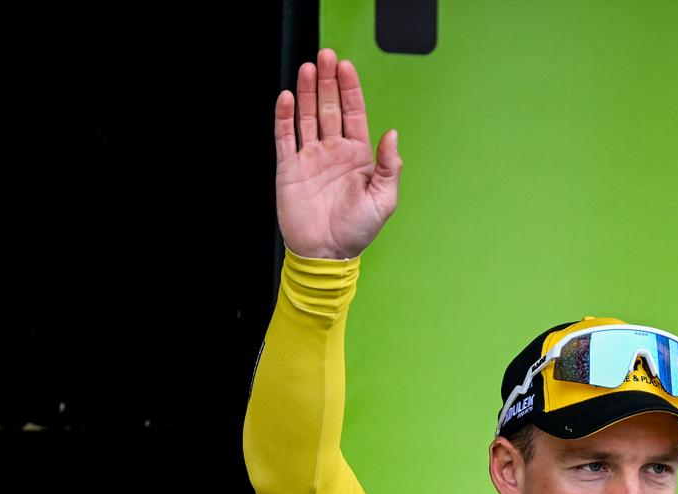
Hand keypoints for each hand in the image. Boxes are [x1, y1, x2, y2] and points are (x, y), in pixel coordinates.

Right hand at [274, 49, 401, 259]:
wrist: (326, 254)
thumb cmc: (357, 232)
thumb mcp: (384, 200)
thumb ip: (389, 166)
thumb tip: (392, 135)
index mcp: (358, 157)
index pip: (353, 114)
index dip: (350, 89)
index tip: (346, 67)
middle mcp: (333, 152)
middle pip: (329, 107)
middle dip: (328, 81)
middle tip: (325, 56)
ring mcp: (310, 157)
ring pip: (308, 116)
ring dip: (308, 91)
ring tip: (308, 68)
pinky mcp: (289, 168)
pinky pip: (285, 136)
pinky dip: (285, 117)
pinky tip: (288, 98)